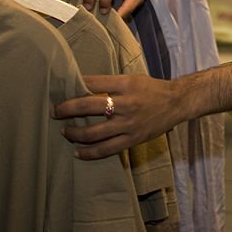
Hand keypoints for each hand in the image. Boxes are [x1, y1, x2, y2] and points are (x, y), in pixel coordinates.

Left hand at [54, 74, 182, 159]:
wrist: (176, 103)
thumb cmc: (152, 89)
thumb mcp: (132, 79)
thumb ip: (111, 84)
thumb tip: (83, 88)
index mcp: (125, 84)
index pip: (92, 83)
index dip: (74, 85)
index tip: (60, 89)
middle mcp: (125, 103)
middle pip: (88, 106)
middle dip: (67, 109)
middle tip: (55, 112)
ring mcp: (128, 123)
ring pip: (93, 132)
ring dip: (74, 133)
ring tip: (64, 131)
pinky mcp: (132, 139)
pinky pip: (106, 149)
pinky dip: (89, 152)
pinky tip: (78, 152)